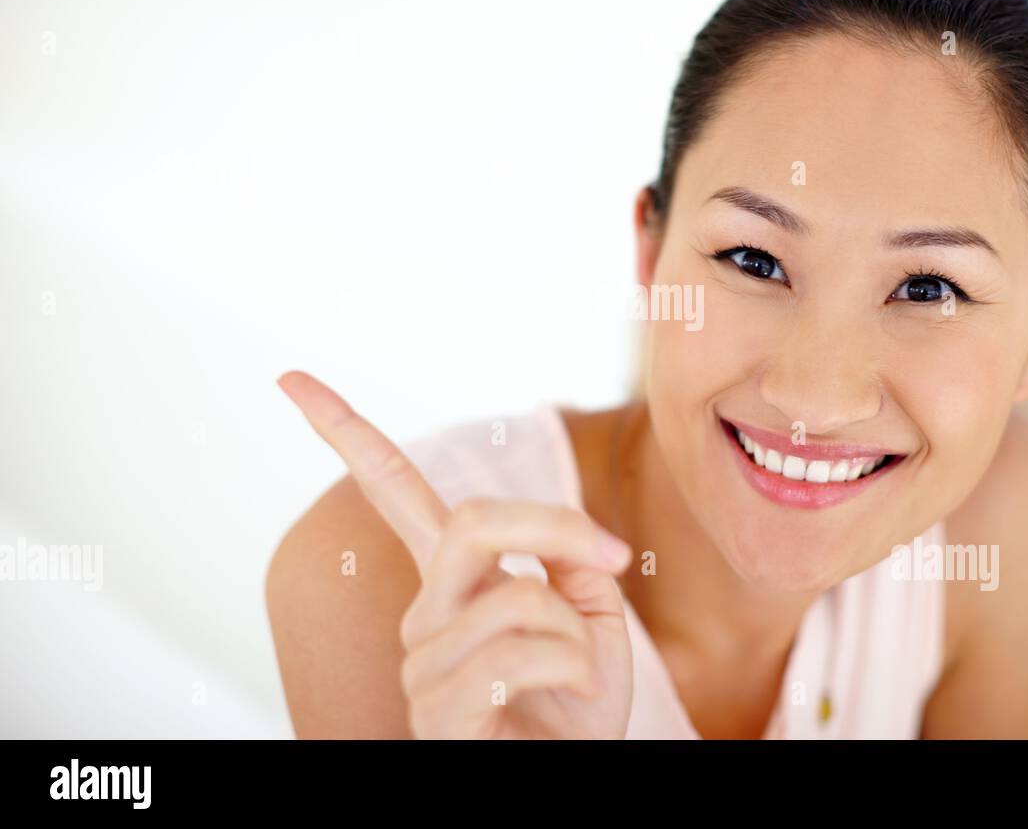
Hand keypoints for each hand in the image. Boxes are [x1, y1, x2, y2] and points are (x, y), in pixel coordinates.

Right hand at [277, 371, 634, 738]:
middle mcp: (424, 614)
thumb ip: (566, 558)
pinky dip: (573, 668)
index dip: (345, 432)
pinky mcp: (439, 711)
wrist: (576, 776)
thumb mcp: (592, 613)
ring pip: (518, 598)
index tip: (289, 376)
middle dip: (556, 525)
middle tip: (614, 558)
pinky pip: (518, 654)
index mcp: (453, 579)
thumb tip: (557, 535)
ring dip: (577, 633)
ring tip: (577, 676)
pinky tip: (571, 699)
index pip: (393, 493)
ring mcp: (424, 664)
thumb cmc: (577, 705)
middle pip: (474, 521)